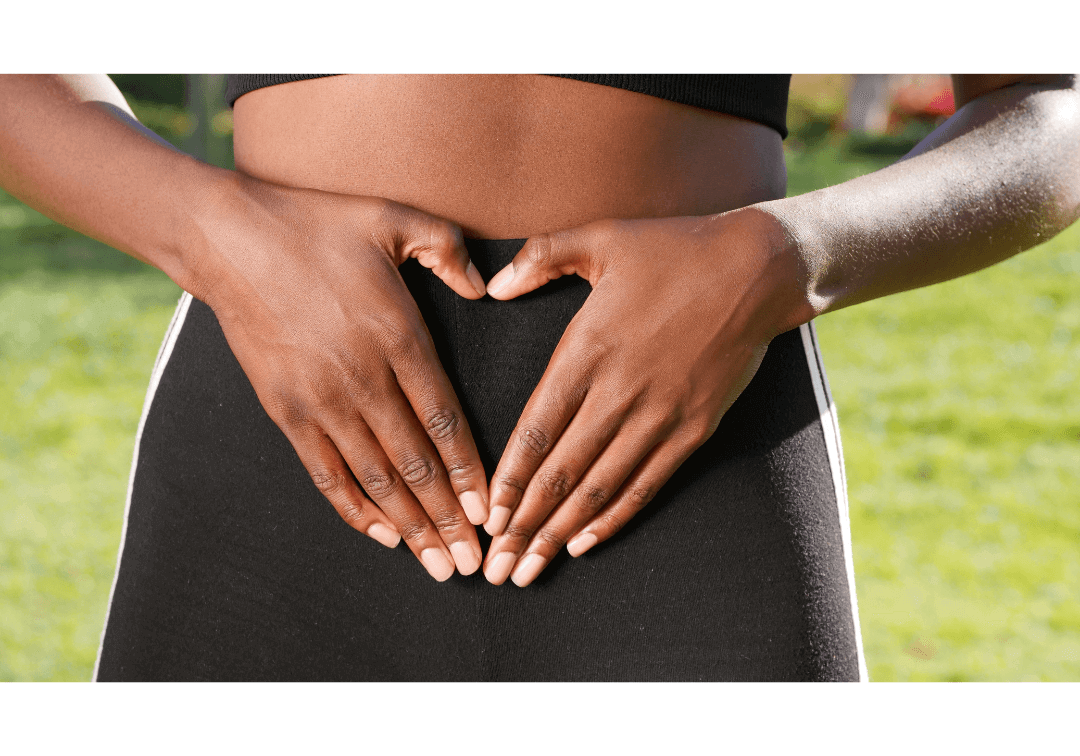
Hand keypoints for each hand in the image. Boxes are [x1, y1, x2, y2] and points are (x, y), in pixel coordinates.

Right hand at [194, 175, 490, 580]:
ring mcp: (319, 400)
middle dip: (448, 518)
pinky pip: (326, 473)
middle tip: (476, 562)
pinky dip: (354, 509)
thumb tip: (485, 288)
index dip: (470, 471)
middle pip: (416, 464)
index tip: (490, 511)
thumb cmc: (317, 225)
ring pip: (375, 479)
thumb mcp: (393, 218)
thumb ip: (447, 250)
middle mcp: (362, 378)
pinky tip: (382, 536)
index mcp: (397, 336)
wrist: (229, 240)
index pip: (444, 419)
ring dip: (410, 526)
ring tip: (438, 564)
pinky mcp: (284, 411)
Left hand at [479, 208, 808, 585]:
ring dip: (561, 531)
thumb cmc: (673, 250)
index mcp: (589, 348)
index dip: (509, 477)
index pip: (538, 427)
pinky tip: (585, 542)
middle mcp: (620, 390)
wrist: (756, 269)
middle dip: (524, 523)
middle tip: (496, 566)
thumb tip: (493, 287)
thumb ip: (540, 258)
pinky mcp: (693, 428)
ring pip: (600, 486)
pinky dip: (615, 516)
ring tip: (530, 568)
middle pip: (561, 471)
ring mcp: (659, 414)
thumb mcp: (600, 237)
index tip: (486, 516)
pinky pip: (647, 482)